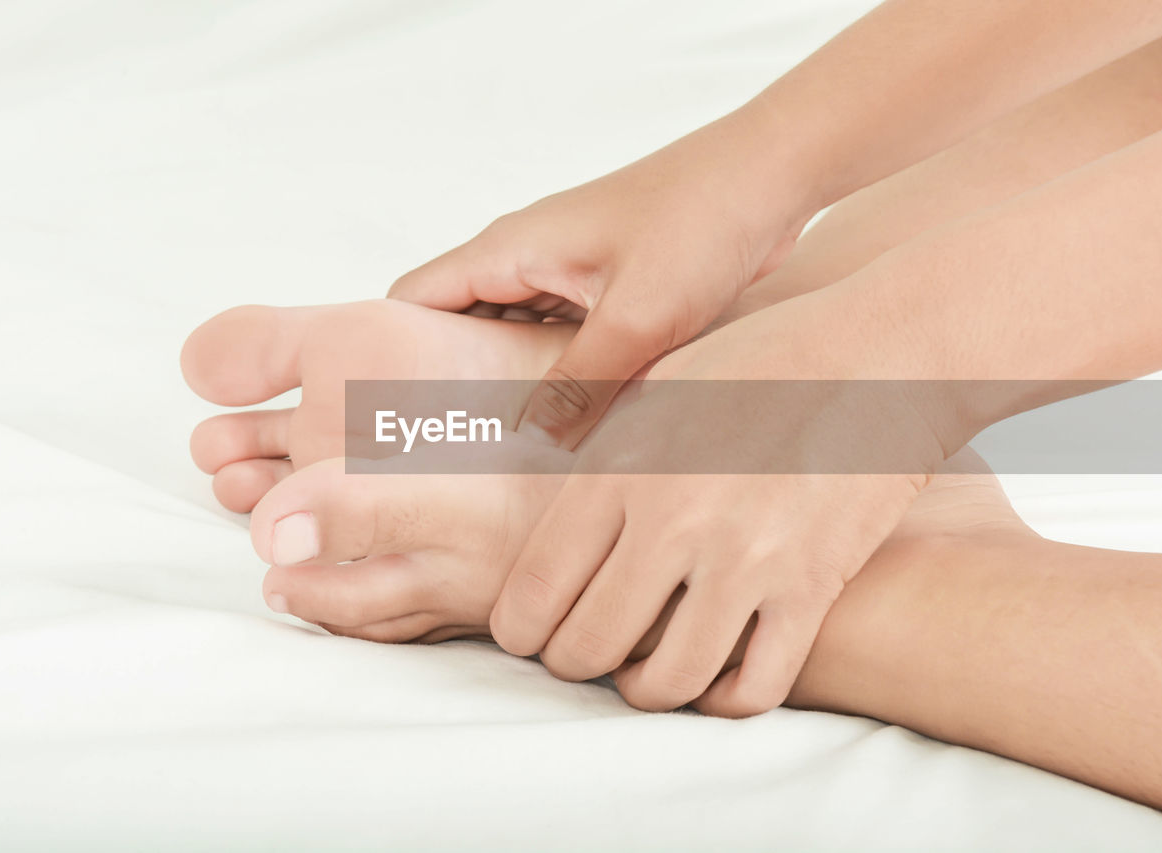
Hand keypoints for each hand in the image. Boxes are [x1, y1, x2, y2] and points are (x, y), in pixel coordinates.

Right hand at [387, 110, 818, 448]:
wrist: (772, 174)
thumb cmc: (701, 221)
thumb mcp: (637, 317)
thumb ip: (579, 383)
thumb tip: (531, 442)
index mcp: (511, 247)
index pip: (414, 300)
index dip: (389, 354)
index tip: (390, 417)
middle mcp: (528, 254)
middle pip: (459, 323)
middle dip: (451, 381)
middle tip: (450, 452)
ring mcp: (567, 269)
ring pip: (512, 334)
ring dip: (510, 381)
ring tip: (502, 448)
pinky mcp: (606, 284)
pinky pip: (559, 333)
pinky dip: (555, 371)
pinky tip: (566, 419)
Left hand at [488, 305, 951, 715]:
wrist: (883, 352)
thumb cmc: (764, 356)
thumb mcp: (656, 377)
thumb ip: (595, 434)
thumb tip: (538, 459)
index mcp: (619, 468)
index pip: (536, 588)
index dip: (518, 629)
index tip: (525, 635)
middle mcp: (673, 521)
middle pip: (586, 647)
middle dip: (570, 664)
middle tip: (580, 656)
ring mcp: (744, 560)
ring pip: (665, 684)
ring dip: (642, 692)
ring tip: (642, 676)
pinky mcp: (811, 587)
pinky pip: (753, 688)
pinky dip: (722, 703)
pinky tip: (713, 682)